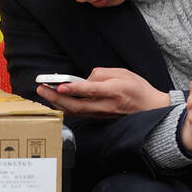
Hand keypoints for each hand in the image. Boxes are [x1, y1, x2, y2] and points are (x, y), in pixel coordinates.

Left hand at [36, 67, 170, 116]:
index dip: (74, 89)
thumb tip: (84, 79)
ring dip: (57, 103)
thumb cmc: (137, 88)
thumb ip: (102, 74)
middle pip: (77, 105)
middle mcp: (106, 105)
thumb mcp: (123, 73)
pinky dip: (65, 107)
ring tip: (43, 94)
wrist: (149, 109)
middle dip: (56, 97)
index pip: (91, 90)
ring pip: (75, 111)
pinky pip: (78, 114)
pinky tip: (55, 101)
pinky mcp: (98, 118)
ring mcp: (101, 114)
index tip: (60, 86)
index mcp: (114, 91)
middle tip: (41, 88)